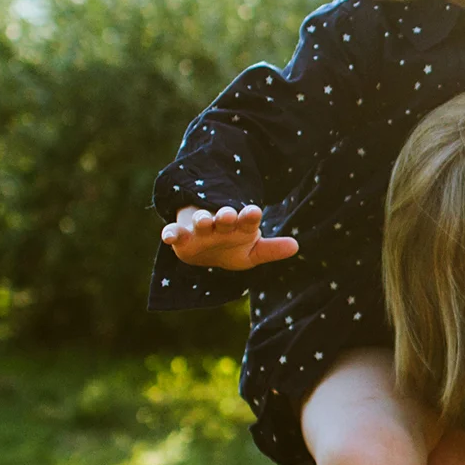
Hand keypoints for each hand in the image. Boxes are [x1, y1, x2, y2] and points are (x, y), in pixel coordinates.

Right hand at [161, 204, 299, 269]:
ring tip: (204, 220)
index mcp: (240, 225)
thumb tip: (297, 246)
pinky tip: (167, 236)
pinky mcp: (181, 236)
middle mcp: (220, 224)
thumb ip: (272, 249)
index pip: (247, 219)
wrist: (204, 252)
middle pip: (224, 217)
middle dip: (226, 215)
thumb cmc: (231, 248)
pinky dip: (169, 232)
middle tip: (229, 214)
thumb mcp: (252, 252)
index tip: (254, 211)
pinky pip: (173, 232)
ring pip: (200, 220)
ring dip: (202, 219)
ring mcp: (200, 228)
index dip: (250, 215)